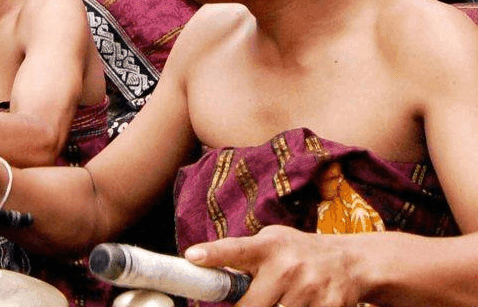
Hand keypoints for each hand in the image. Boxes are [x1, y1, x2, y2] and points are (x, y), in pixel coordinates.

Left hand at [184, 225, 364, 306]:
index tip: (193, 257)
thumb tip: (206, 270)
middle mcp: (287, 266)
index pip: (235, 249)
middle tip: (253, 301)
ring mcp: (309, 288)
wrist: (350, 261)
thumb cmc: (298, 252)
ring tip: (284, 297)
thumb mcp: (271, 243)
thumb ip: (244, 256)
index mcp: (268, 247)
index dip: (214, 255)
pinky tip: (303, 302)